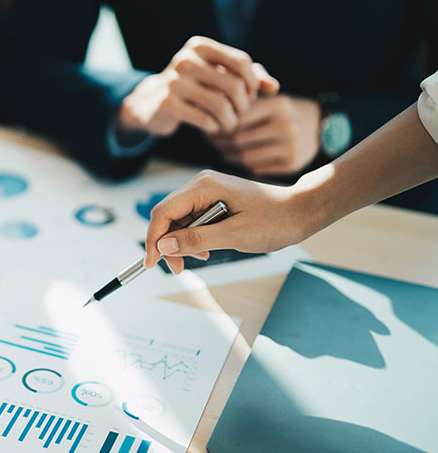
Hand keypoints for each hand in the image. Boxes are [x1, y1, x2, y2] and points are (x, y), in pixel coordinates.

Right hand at [119, 36, 278, 136]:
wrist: (153, 102)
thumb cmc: (196, 87)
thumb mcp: (219, 75)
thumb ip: (250, 77)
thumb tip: (274, 87)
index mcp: (200, 46)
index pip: (242, 62)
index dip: (253, 83)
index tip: (250, 96)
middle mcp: (185, 60)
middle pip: (234, 85)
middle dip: (243, 105)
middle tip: (240, 114)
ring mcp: (174, 82)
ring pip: (220, 105)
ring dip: (231, 120)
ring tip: (230, 124)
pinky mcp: (167, 104)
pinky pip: (205, 120)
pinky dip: (215, 128)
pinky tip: (214, 128)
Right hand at [143, 170, 312, 273]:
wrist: (301, 211)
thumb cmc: (274, 220)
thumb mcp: (234, 235)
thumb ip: (196, 239)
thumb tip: (164, 246)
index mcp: (204, 186)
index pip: (163, 212)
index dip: (154, 239)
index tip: (152, 263)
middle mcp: (201, 184)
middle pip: (168, 215)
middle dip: (168, 243)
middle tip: (178, 268)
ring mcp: (207, 191)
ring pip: (179, 220)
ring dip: (182, 242)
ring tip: (199, 259)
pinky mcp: (214, 199)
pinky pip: (193, 220)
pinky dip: (194, 237)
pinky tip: (206, 249)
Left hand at [208, 94, 320, 175]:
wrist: (319, 125)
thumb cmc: (283, 108)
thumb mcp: (270, 94)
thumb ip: (246, 92)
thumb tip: (215, 100)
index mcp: (279, 105)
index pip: (238, 117)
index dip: (221, 122)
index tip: (211, 123)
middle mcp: (287, 126)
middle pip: (238, 139)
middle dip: (220, 140)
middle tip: (210, 139)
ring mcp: (291, 147)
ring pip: (245, 156)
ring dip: (227, 154)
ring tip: (220, 147)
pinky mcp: (292, 164)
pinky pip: (256, 168)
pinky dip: (242, 164)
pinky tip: (236, 156)